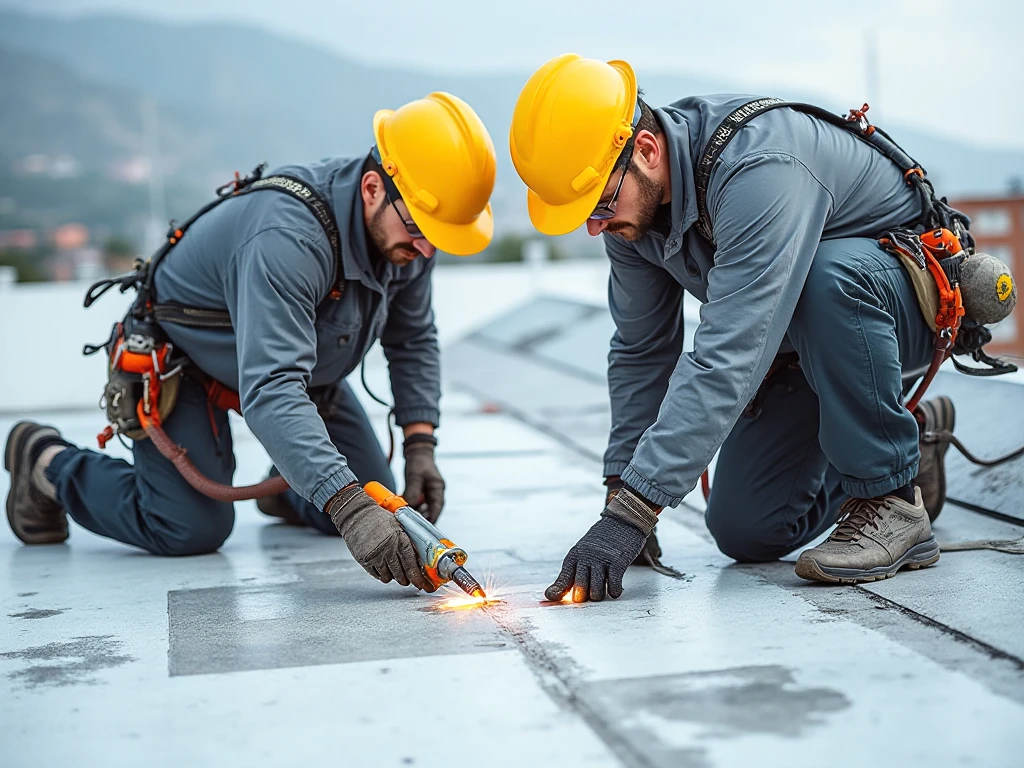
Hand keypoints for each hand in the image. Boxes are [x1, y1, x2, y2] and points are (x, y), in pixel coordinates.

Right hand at [326, 485, 434, 591]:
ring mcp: (376, 555)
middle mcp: (389, 548)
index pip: (411, 565)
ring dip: (393, 577)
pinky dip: (381, 574)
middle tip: (408, 579)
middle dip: (406, 580)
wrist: (357, 514)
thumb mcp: (399, 526)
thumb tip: (420, 559)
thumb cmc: (378, 519)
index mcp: (400, 539)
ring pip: (388, 577)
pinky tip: (382, 567)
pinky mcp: (364, 560)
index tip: (422, 584)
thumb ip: (408, 541)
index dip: (418, 578)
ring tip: (393, 569)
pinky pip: (376, 575)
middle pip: (401, 574)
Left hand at [403, 434, 444, 523]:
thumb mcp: (415, 475)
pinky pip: (414, 504)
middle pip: (429, 511)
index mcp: (438, 489)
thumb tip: (409, 506)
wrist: (416, 452)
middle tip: (409, 524)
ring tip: (404, 518)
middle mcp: (434, 493)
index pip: (437, 508)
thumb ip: (413, 490)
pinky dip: (408, 508)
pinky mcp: (418, 494)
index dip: (431, 519)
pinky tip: (401, 510)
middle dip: (420, 518)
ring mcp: (426, 494)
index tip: (423, 528)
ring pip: (421, 509)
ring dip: (413, 513)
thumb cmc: (419, 461)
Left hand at [545, 486, 658, 602]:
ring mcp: (602, 559)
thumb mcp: (582, 553)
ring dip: (600, 596)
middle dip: (584, 598)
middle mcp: (586, 557)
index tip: (551, 598)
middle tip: (590, 593)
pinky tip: (615, 590)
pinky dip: (614, 592)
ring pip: (596, 591)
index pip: (563, 579)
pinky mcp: (618, 560)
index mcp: (575, 555)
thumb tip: (550, 595)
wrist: (622, 520)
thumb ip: (569, 575)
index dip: (558, 592)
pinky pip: (613, 585)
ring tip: (604, 590)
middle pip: (580, 589)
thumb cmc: (601, 542)